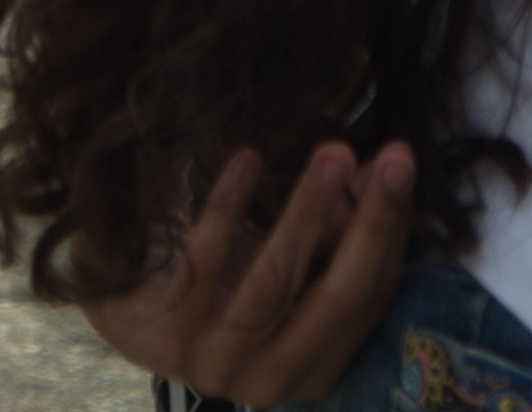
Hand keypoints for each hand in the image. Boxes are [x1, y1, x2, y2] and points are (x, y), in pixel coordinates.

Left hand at [80, 143, 415, 403]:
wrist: (129, 310)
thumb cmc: (222, 282)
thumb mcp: (286, 264)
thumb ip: (333, 235)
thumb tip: (371, 176)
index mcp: (314, 367)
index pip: (368, 299)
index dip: (390, 230)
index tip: (402, 161)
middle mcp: (270, 379)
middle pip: (335, 299)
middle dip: (370, 225)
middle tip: (394, 158)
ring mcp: (214, 363)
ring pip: (273, 285)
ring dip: (309, 213)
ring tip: (334, 152)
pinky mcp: (162, 338)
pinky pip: (204, 265)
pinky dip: (229, 209)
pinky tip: (246, 160)